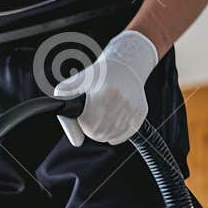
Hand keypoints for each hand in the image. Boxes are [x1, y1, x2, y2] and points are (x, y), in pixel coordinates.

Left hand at [53, 30, 158, 145]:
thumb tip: (77, 142)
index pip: (90, 127)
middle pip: (101, 134)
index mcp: (102, 93)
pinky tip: (112, 125)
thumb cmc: (94, 77)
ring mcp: (132, 106)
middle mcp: (120, 99)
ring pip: (113, 135)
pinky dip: (118, 134)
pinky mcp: (141, 110)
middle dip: (93, 131)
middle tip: (92, 120)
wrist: (123, 65)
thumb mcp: (70, 89)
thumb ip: (66, 117)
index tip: (84, 116)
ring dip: (105, 133)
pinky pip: (127, 133)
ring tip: (102, 119)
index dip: (84, 125)